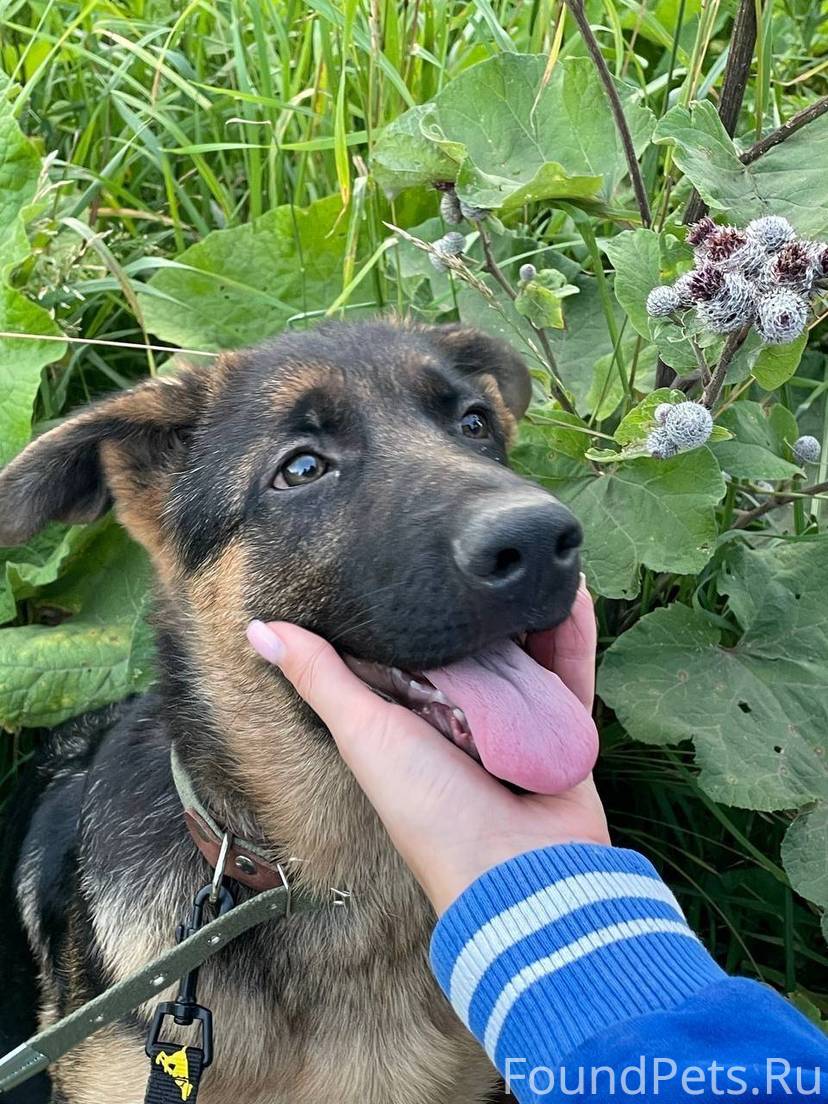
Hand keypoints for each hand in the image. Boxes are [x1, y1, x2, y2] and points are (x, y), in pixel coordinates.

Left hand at [246, 580, 608, 914]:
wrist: (520, 874)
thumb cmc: (432, 812)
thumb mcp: (365, 734)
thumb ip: (321, 679)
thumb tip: (256, 628)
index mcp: (415, 716)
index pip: (412, 646)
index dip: (411, 601)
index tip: (412, 545)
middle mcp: (466, 714)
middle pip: (472, 641)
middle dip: (477, 596)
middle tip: (481, 536)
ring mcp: (517, 718)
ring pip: (525, 645)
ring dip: (527, 603)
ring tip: (526, 546)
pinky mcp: (563, 724)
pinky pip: (571, 667)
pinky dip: (573, 630)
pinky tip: (571, 587)